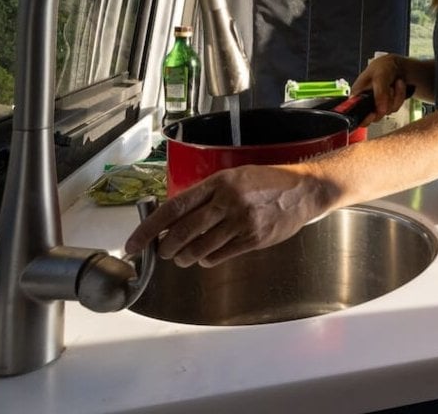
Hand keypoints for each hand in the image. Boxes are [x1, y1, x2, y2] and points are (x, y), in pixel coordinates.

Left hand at [124, 164, 335, 267]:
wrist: (303, 190)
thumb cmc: (266, 182)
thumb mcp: (234, 178)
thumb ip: (206, 196)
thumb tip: (173, 218)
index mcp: (219, 183)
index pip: (173, 208)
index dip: (149, 229)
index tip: (134, 243)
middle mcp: (228, 202)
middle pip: (182, 232)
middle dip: (166, 248)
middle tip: (163, 252)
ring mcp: (242, 222)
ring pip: (199, 249)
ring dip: (185, 257)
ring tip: (184, 256)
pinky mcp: (254, 239)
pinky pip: (219, 256)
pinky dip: (207, 259)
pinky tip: (208, 255)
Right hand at [351, 54, 409, 123]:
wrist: (397, 66)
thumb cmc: (383, 67)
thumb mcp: (380, 74)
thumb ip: (380, 92)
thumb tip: (381, 110)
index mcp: (357, 94)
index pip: (354, 114)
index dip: (364, 118)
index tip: (373, 114)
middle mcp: (365, 102)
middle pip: (375, 115)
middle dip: (387, 102)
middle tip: (390, 88)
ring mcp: (377, 105)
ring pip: (388, 111)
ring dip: (396, 96)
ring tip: (395, 82)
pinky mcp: (387, 106)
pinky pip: (396, 108)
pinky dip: (400, 96)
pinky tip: (399, 85)